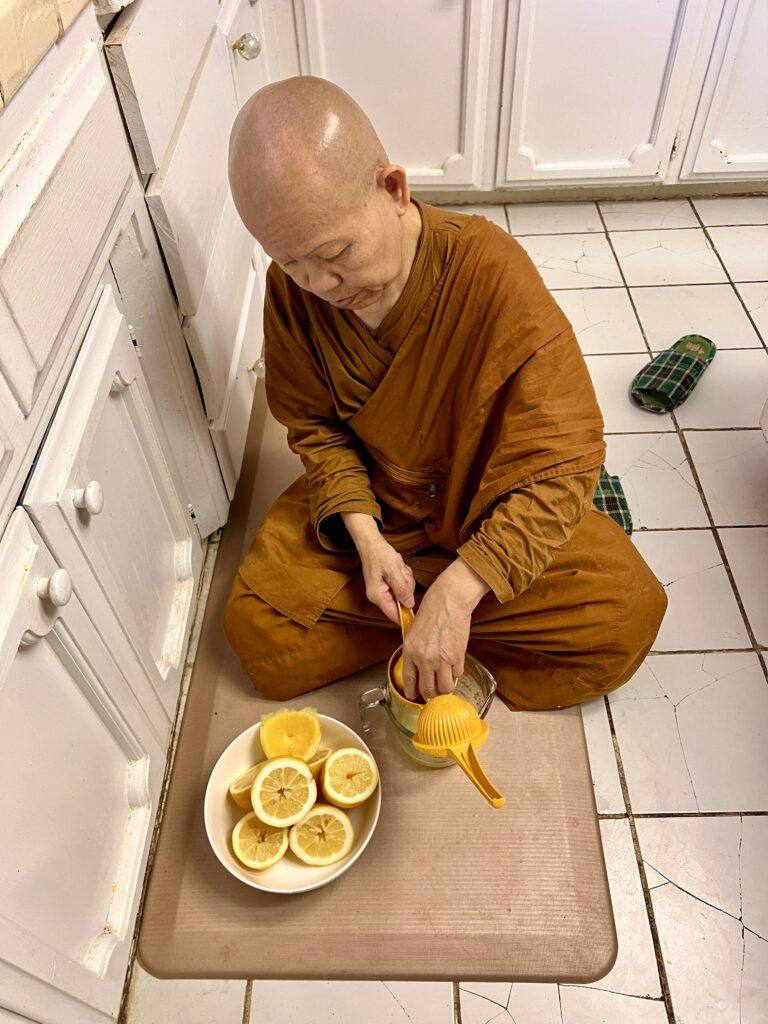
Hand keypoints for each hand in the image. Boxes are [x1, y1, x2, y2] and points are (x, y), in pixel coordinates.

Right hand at [341, 512, 414, 622]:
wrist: (371, 543)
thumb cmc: (379, 554)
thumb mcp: (393, 571)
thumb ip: (402, 589)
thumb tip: (409, 605)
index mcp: (377, 596)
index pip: (393, 615)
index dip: (406, 617)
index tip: (417, 618)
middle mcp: (378, 596)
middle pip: (401, 601)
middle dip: (406, 586)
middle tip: (402, 573)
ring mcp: (382, 590)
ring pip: (403, 591)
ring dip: (405, 579)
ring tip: (398, 568)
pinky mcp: (386, 584)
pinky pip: (401, 584)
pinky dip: (403, 575)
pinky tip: (398, 567)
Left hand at [402, 558, 489, 701]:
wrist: (449, 600)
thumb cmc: (432, 610)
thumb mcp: (414, 632)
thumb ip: (415, 652)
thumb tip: (419, 669)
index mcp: (410, 651)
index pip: (409, 682)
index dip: (414, 694)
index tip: (416, 697)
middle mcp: (424, 659)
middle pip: (428, 690)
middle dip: (431, 695)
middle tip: (434, 693)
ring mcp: (441, 659)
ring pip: (445, 688)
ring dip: (446, 688)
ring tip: (446, 682)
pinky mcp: (457, 657)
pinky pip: (457, 674)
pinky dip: (456, 673)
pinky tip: (454, 665)